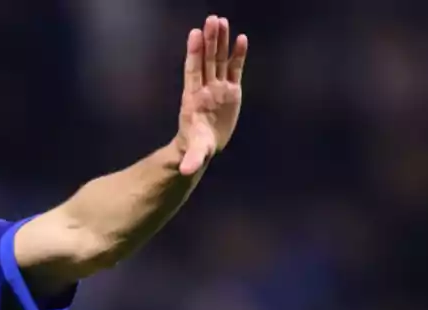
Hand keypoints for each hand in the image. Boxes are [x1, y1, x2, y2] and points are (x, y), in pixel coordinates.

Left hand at [176, 15, 248, 175]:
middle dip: (210, 41)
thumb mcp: (195, 153)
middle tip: (212, 20)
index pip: (193, 71)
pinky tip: (241, 39)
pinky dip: (238, 56)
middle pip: (208, 60)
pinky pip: (235, 70)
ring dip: (221, 42)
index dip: (194, 53)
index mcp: (194, 99)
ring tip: (222, 21)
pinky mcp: (231, 91)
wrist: (203, 146)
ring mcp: (218, 88)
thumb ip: (192, 159)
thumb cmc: (196, 148)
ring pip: (220, 61)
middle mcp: (206, 89)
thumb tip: (185, 171)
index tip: (195, 34)